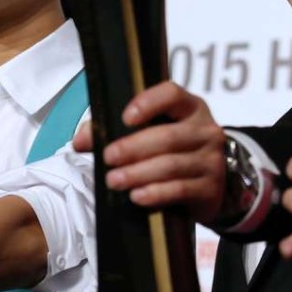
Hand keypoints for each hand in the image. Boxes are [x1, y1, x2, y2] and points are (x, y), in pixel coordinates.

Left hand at [79, 81, 226, 222]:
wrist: (206, 184)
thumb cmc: (170, 150)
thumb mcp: (146, 132)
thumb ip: (110, 130)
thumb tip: (79, 142)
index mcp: (189, 107)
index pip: (172, 95)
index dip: (148, 103)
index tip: (125, 118)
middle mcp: (205, 130)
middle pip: (167, 136)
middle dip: (132, 148)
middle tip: (108, 157)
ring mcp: (211, 160)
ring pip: (171, 165)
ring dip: (138, 174)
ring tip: (114, 180)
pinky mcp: (210, 188)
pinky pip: (181, 189)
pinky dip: (156, 193)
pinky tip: (137, 196)